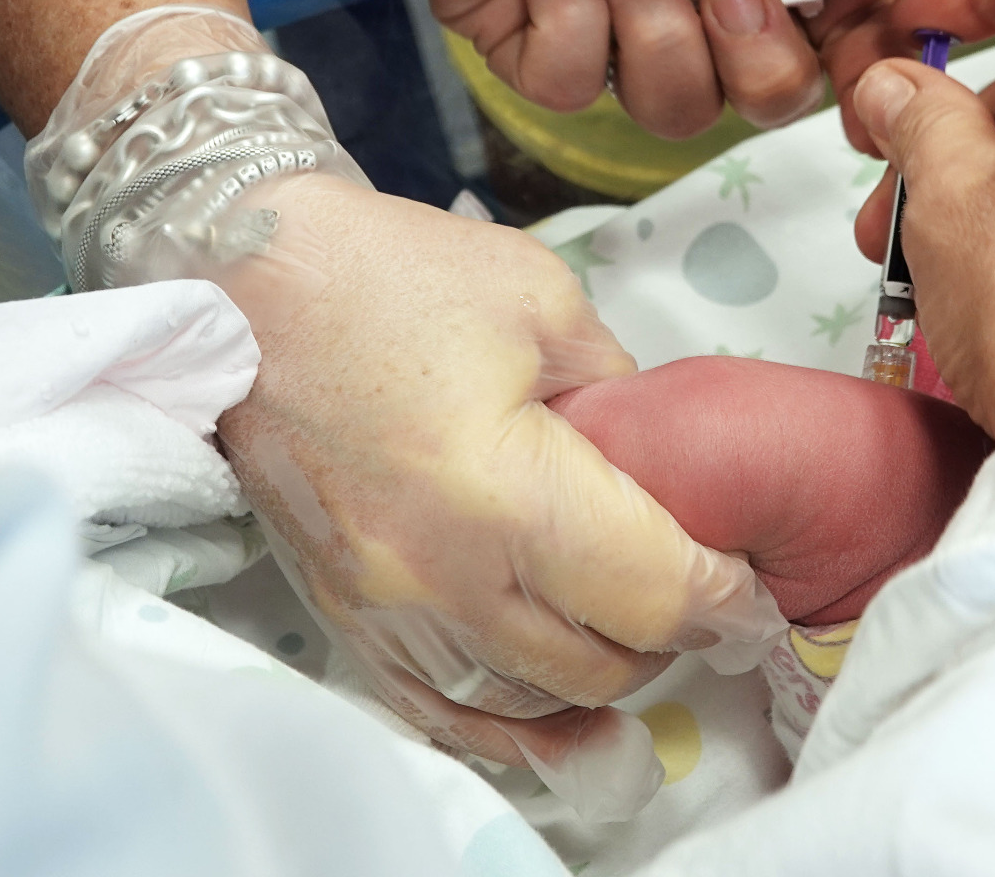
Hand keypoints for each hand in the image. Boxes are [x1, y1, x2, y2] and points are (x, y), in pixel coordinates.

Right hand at [213, 177, 783, 817]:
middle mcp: (439, 572)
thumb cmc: (388, 275)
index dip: (720, 600)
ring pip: (520, 700)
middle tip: (697, 598)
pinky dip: (501, 720)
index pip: (651, 591)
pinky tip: (546, 714)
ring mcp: (382, 604)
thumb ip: (620, 399)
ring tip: (629, 639)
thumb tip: (659, 467)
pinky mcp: (342, 610)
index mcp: (503, 490)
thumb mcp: (544, 303)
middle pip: (593, 662)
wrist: (243, 282)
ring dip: (589, 681)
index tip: (750, 593)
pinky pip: (433, 707)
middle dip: (663, 638)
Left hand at [255, 0, 990, 136]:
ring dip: (649, 31)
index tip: (883, 63)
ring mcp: (618, 18)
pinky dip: (567, 23)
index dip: (869, 58)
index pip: (851, 27)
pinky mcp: (534, 44)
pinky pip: (577, 92)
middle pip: (773, 93)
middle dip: (751, 52)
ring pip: (675, 108)